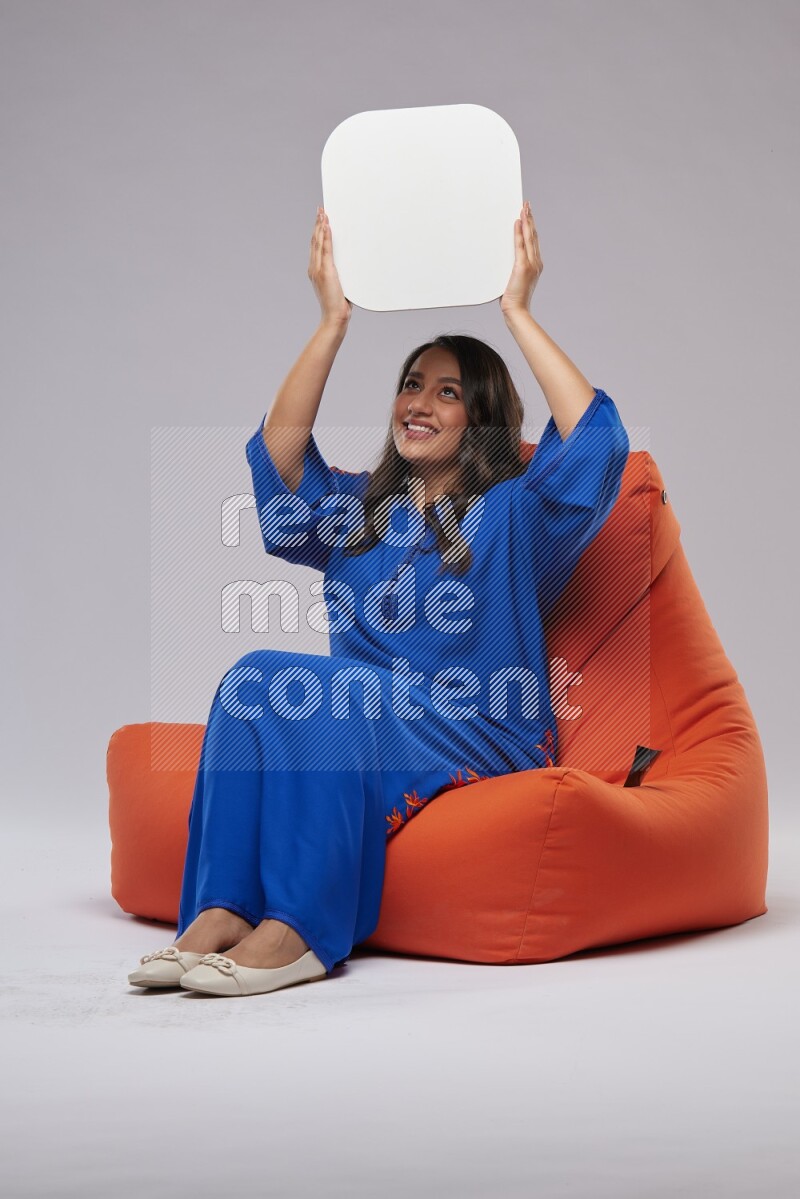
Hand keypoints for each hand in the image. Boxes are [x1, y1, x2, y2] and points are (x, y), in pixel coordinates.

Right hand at [308, 207, 352, 324]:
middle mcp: (314, 268)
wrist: (335, 316)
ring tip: (323, 213)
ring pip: (318, 242)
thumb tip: (350, 267)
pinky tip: (327, 226)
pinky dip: (326, 236)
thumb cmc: (338, 304)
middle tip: (320, 209)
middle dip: (318, 224)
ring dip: (321, 226)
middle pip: (314, 241)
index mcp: (315, 271)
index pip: (315, 246)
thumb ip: (341, 275)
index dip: (317, 232)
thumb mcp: (340, 285)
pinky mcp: (326, 271)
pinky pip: (325, 249)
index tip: (321, 219)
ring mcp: (318, 269)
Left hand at [499, 199, 542, 316]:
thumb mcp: (513, 279)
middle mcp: (536, 262)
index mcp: (535, 265)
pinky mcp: (522, 267)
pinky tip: (518, 222)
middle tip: (526, 205)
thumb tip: (503, 260)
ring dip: (526, 221)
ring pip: (529, 237)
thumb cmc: (513, 298)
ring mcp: (531, 264)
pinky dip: (519, 232)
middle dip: (530, 219)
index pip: (533, 241)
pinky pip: (520, 245)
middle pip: (533, 236)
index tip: (527, 214)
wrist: (516, 310)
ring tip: (523, 208)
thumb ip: (511, 268)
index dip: (531, 226)